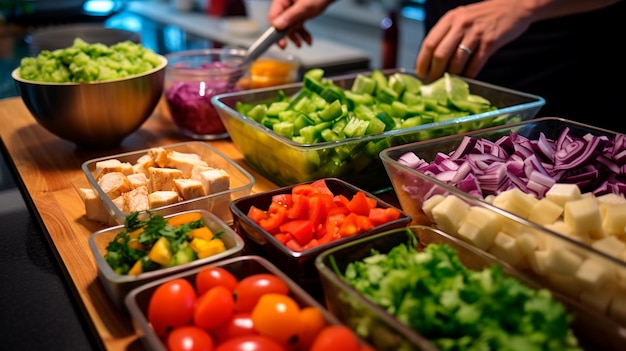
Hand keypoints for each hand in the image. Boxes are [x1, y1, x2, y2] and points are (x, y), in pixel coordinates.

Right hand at [268, 0, 333, 48]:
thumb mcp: (305, 7)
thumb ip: (290, 16)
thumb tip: (277, 25)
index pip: (273, 16)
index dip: (275, 30)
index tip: (280, 40)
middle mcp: (286, 3)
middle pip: (280, 22)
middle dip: (286, 34)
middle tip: (285, 46)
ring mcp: (292, 8)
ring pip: (290, 25)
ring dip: (295, 36)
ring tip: (300, 44)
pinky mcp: (299, 12)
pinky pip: (297, 24)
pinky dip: (302, 32)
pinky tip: (307, 39)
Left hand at [415, 0, 532, 81]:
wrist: (515, 6)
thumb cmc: (485, 15)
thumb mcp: (462, 17)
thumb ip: (448, 33)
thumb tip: (433, 58)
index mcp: (450, 18)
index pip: (429, 42)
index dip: (422, 61)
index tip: (420, 73)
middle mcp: (461, 24)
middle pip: (440, 54)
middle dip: (434, 72)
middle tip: (432, 83)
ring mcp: (476, 33)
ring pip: (456, 61)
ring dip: (451, 76)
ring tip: (448, 84)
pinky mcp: (490, 42)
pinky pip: (475, 64)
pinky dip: (469, 75)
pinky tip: (466, 80)